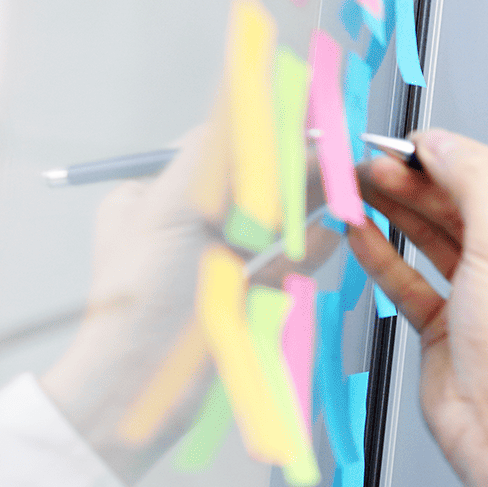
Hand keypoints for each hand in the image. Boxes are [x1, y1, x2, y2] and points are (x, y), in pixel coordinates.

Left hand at [37, 121, 339, 483]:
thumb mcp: (170, 208)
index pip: (221, 149)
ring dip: (311, 200)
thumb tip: (247, 98)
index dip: (269, 132)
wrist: (138, 389)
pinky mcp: (239, 302)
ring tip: (349, 183)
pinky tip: (334, 231)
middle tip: (343, 151)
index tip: (311, 115)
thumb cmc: (139, 302)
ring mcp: (213, 266)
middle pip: (254, 184)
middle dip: (299, 166)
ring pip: (274, 221)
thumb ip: (214, 153)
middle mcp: (183, 228)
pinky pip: (283, 266)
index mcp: (153, 197)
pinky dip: (310, 246)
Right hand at [348, 129, 487, 486]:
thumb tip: (444, 144)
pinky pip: (413, 278)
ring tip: (358, 184)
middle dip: (419, 182)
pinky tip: (357, 229)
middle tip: (373, 162)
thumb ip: (472, 187)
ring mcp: (484, 295)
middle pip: (465, 206)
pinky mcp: (448, 324)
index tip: (418, 142)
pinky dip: (386, 254)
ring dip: (398, 210)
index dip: (461, 157)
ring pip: (436, 238)